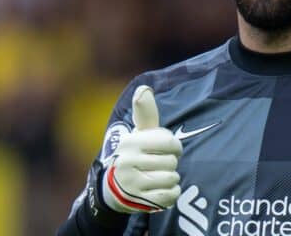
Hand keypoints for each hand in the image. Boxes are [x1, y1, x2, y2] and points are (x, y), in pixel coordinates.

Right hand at [101, 85, 181, 212]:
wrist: (115, 187)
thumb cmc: (135, 154)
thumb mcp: (139, 133)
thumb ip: (144, 113)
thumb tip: (144, 89)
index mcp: (131, 142)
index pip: (169, 142)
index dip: (175, 146)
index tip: (169, 149)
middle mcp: (127, 162)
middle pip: (172, 162)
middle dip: (171, 163)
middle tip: (160, 165)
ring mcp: (132, 184)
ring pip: (172, 178)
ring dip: (171, 178)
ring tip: (160, 176)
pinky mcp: (139, 202)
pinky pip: (170, 196)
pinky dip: (171, 193)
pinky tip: (162, 189)